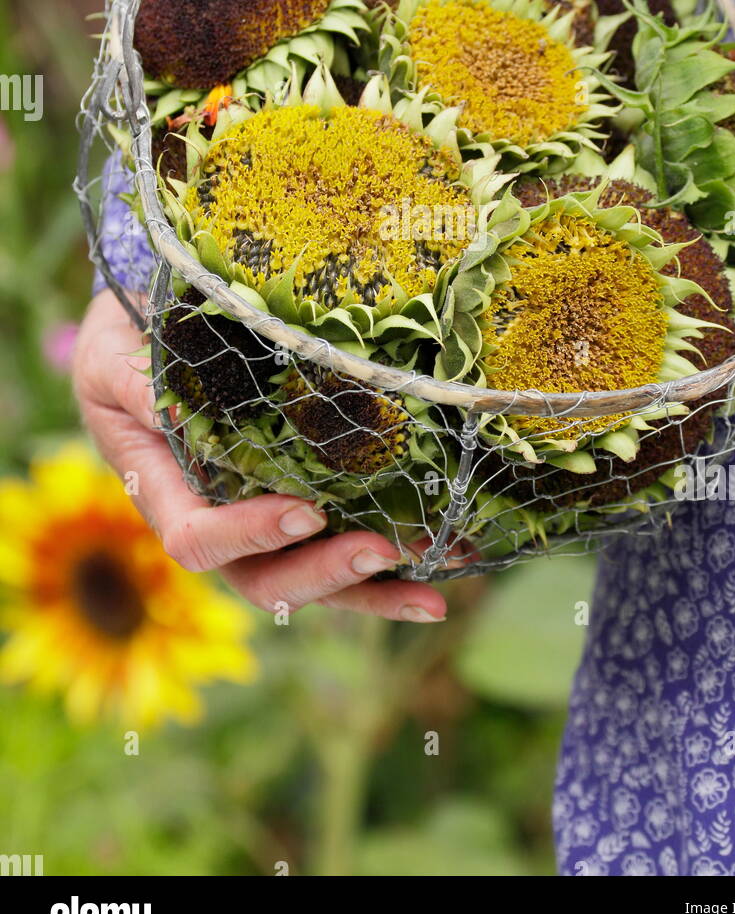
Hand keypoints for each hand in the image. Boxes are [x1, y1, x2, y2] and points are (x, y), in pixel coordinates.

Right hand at [72, 290, 446, 622]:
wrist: (155, 323)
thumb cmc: (127, 335)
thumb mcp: (113, 354)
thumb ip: (137, 386)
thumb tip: (168, 407)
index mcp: (162, 490)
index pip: (198, 539)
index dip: (248, 535)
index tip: (305, 511)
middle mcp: (214, 518)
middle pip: (262, 579)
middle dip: (325, 574)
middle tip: (383, 549)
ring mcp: (259, 521)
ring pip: (311, 579)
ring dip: (373, 590)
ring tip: (434, 589)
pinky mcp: (300, 507)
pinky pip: (340, 548)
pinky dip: (390, 569)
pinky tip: (442, 568)